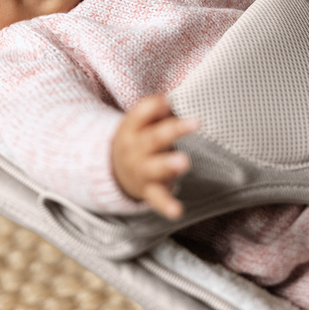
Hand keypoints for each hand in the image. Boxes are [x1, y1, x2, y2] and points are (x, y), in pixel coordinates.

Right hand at [111, 95, 198, 219]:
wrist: (113, 170)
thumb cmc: (137, 140)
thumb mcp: (139, 122)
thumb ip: (154, 109)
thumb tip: (168, 98)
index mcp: (131, 127)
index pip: (140, 114)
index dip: (153, 107)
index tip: (167, 101)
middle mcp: (134, 148)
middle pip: (153, 138)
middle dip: (173, 130)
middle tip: (195, 122)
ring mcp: (140, 170)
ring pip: (153, 167)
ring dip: (168, 164)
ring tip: (183, 162)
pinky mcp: (148, 190)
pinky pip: (157, 198)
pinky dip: (167, 205)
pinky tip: (177, 210)